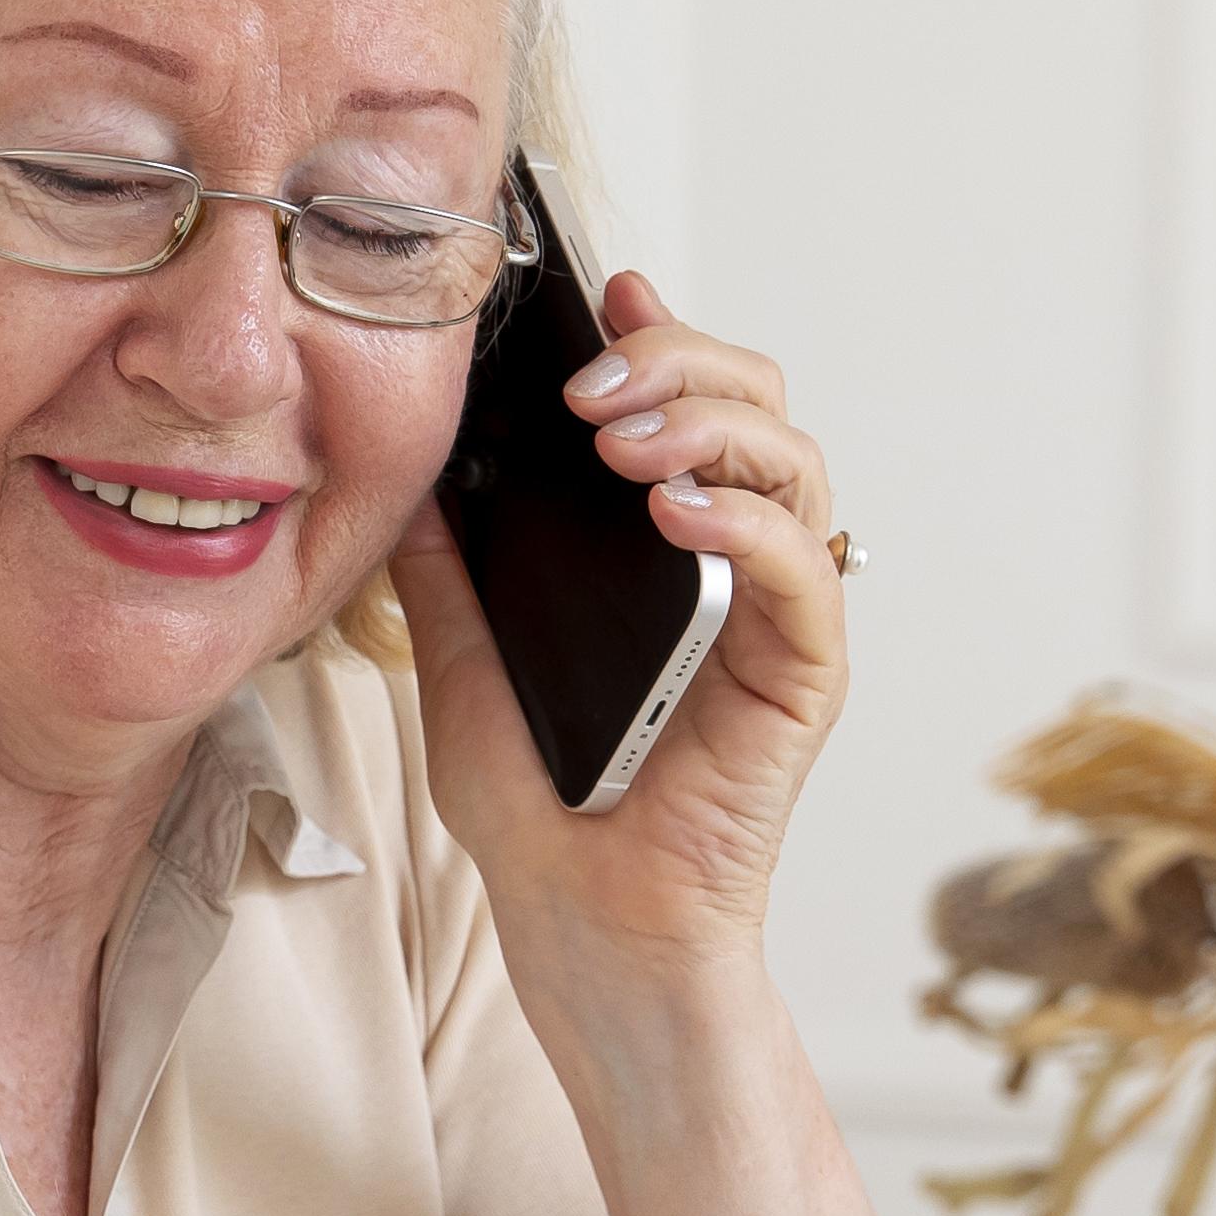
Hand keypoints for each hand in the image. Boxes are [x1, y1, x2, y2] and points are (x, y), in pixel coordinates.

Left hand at [390, 268, 847, 975]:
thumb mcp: (460, 659)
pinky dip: (746, 518)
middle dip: (678, 362)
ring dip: (709, 424)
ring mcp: (777, 612)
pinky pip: (802, 566)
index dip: (657, 331)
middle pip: (757, 402)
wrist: (578, 928)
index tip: (599, 287)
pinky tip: (676, 510)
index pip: (687, 402)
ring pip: (794, 459)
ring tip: (620, 442)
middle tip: (591, 387)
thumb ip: (448, 566)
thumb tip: (412, 465)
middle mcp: (736, 561)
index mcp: (666, 544)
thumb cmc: (538, 810)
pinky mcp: (803, 673)